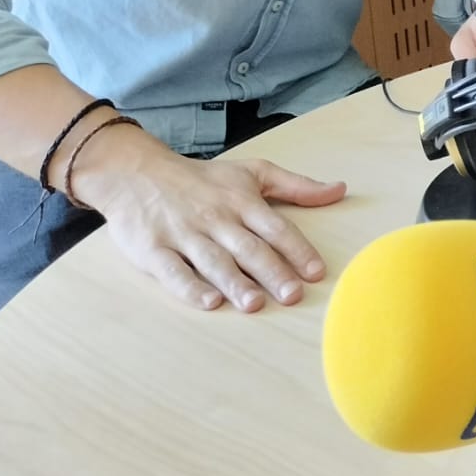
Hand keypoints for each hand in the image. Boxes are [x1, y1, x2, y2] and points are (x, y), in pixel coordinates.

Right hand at [68, 123, 346, 312]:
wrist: (136, 173)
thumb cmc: (203, 179)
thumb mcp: (252, 172)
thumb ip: (297, 185)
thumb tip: (339, 190)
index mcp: (242, 201)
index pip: (275, 227)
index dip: (297, 250)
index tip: (316, 272)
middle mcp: (216, 218)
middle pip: (248, 248)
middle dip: (272, 272)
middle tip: (292, 295)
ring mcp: (183, 234)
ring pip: (213, 262)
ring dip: (235, 283)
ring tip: (254, 303)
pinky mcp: (154, 249)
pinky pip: (173, 272)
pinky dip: (190, 287)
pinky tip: (209, 302)